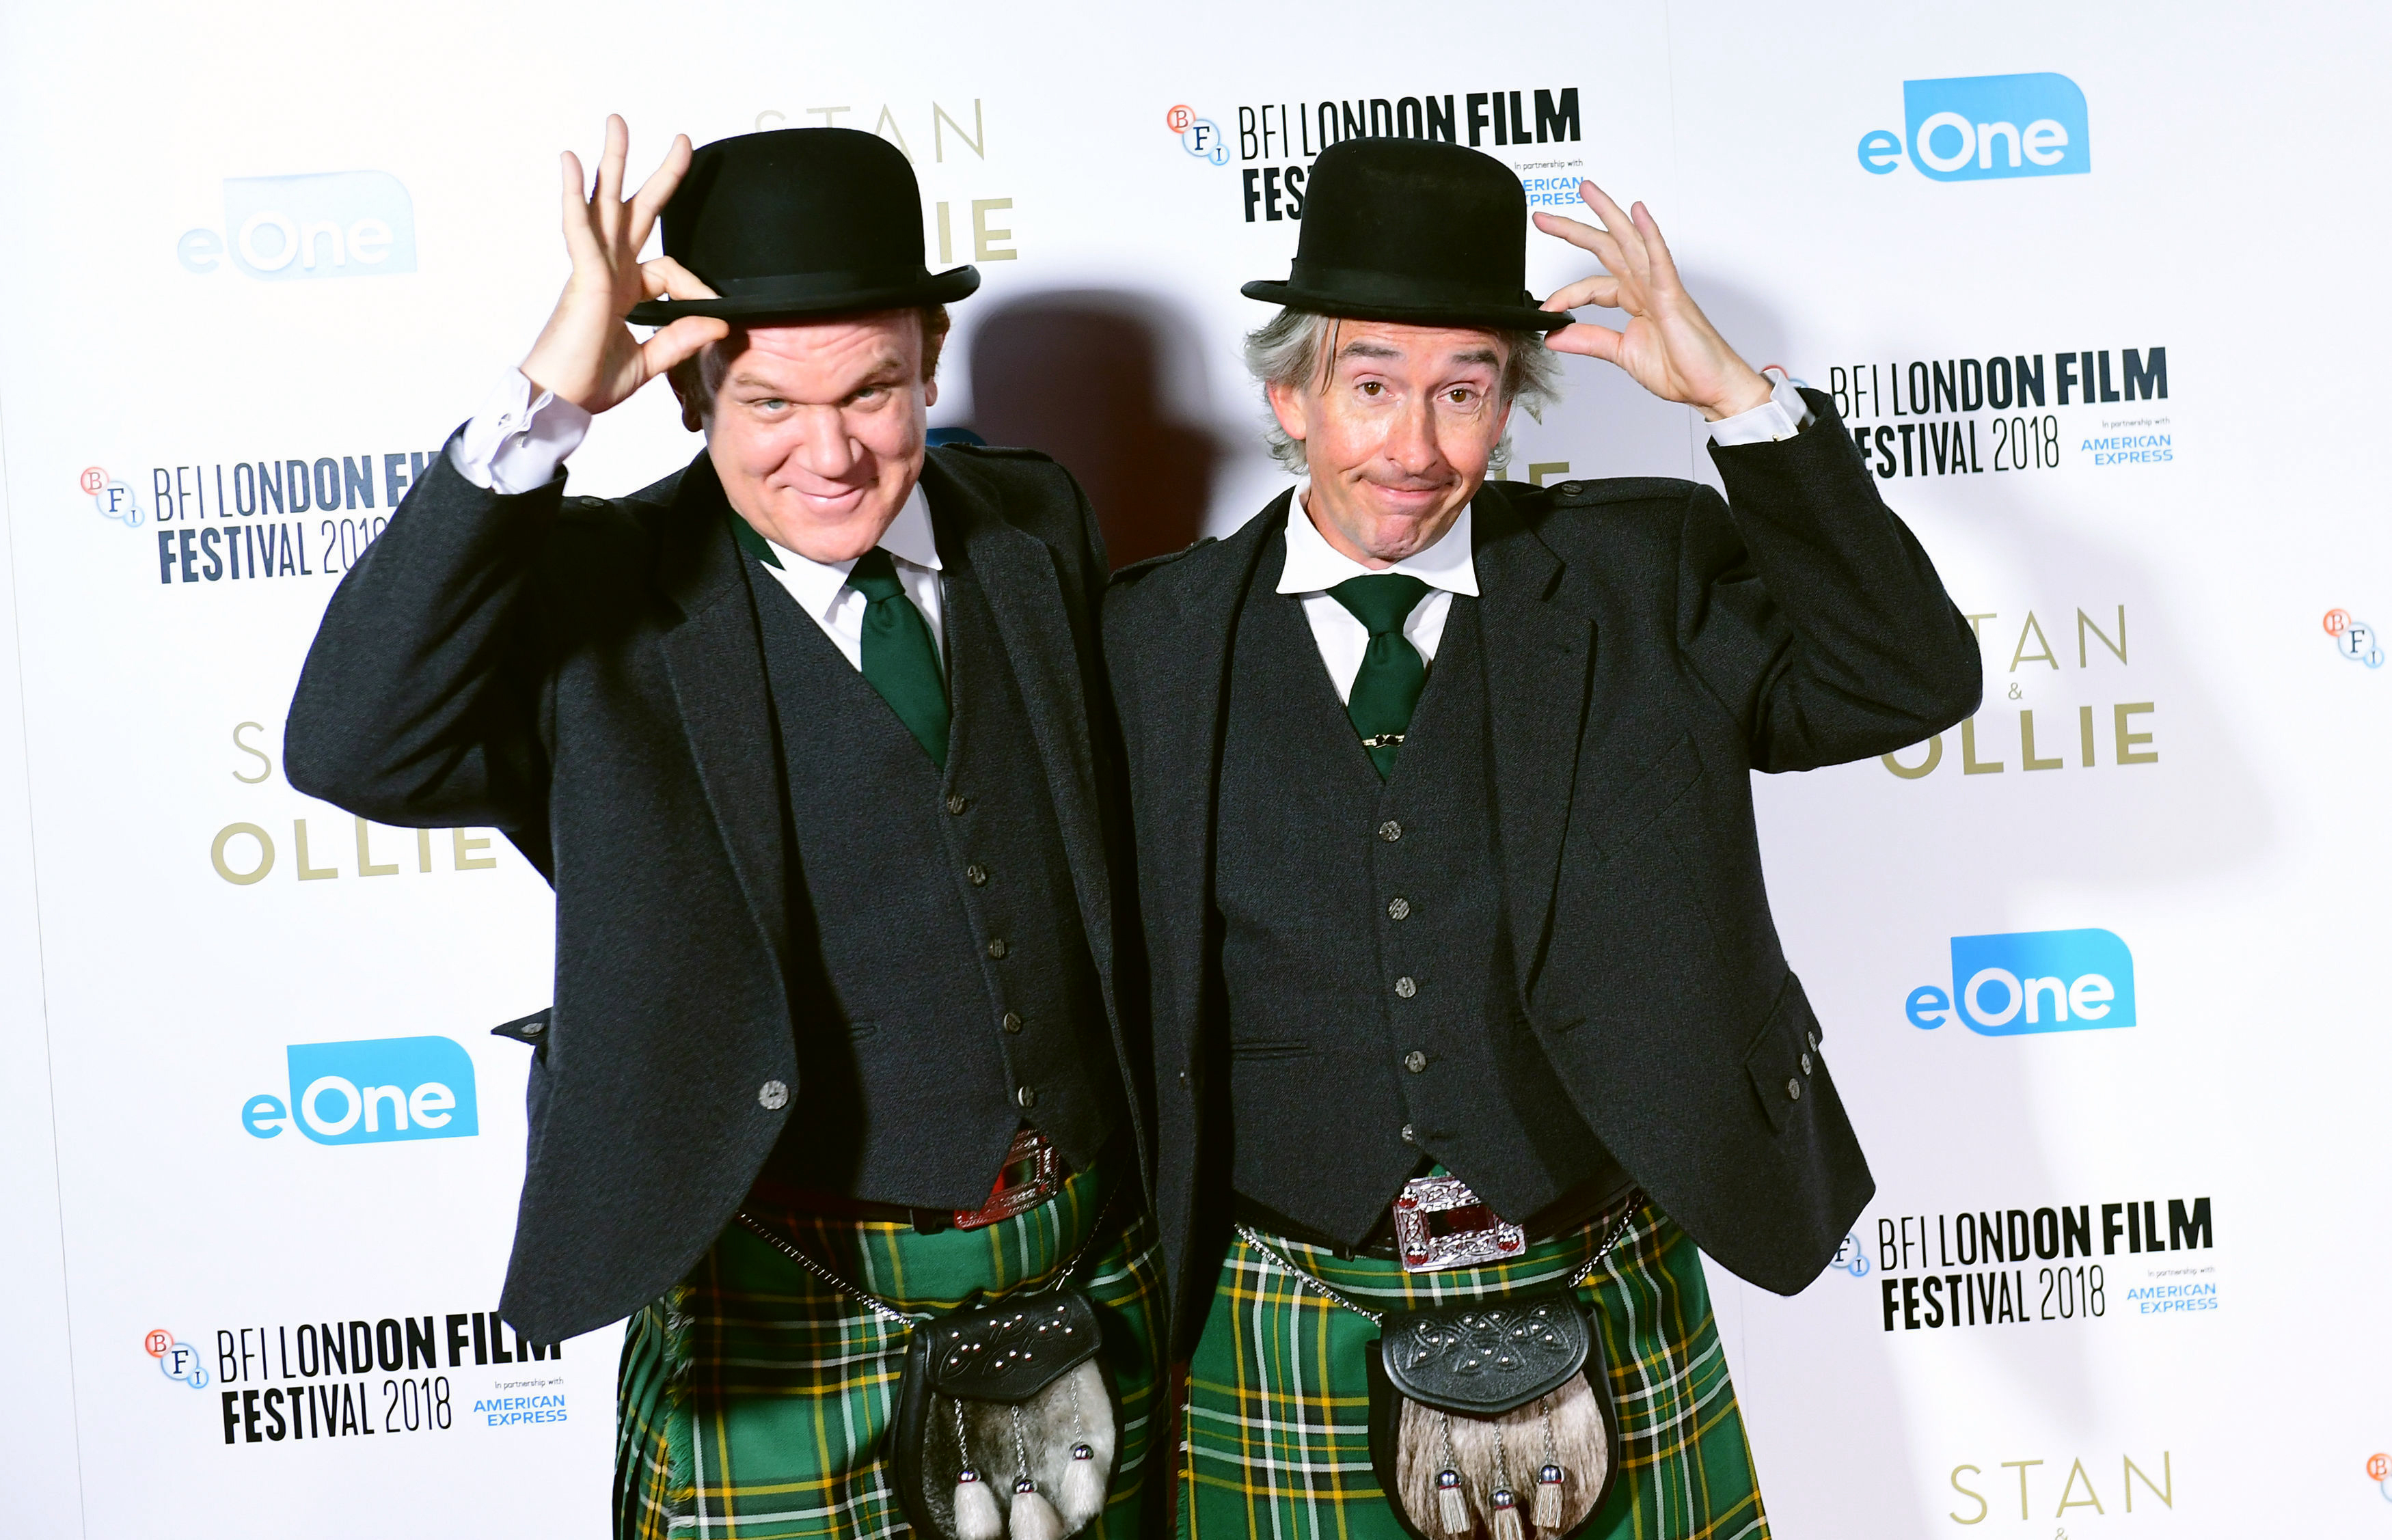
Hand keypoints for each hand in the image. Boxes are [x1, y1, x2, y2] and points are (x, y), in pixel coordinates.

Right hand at [520, 116, 728, 413]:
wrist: (562, 402)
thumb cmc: (590, 382)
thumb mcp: (648, 362)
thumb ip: (680, 339)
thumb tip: (718, 323)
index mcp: (623, 290)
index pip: (669, 271)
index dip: (696, 287)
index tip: (716, 312)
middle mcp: (608, 272)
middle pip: (634, 210)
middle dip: (656, 174)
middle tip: (682, 140)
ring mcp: (593, 270)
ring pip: (603, 203)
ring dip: (611, 162)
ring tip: (617, 123)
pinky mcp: (582, 277)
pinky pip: (578, 228)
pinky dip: (574, 194)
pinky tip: (571, 161)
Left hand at [1533, 183, 1771, 420]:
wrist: (1710, 386)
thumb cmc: (1680, 368)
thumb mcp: (1621, 354)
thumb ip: (1589, 341)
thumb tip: (1555, 335)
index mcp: (1635, 299)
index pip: (1590, 286)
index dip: (1565, 295)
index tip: (1546, 311)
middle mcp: (1645, 286)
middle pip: (1605, 248)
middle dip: (1574, 230)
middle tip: (1544, 217)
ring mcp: (1659, 286)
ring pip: (1629, 242)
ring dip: (1607, 214)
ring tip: (1587, 191)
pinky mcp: (1673, 294)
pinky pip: (1659, 258)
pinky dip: (1649, 234)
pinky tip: (1637, 212)